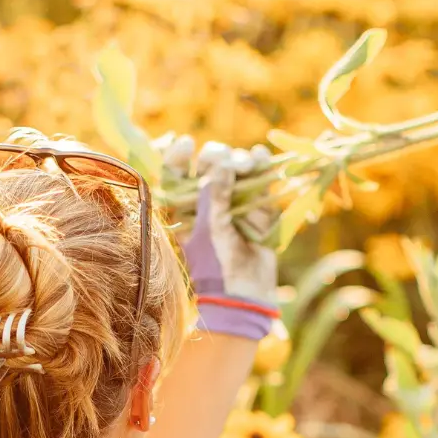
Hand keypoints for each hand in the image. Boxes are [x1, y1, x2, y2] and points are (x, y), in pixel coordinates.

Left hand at [160, 135, 278, 339]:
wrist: (242, 292)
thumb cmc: (215, 262)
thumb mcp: (210, 227)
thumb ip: (216, 194)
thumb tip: (223, 164)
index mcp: (184, 207)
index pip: (176, 172)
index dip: (179, 154)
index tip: (188, 144)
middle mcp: (207, 201)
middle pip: (210, 164)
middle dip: (219, 157)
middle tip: (231, 166)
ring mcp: (233, 203)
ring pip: (235, 167)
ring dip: (242, 159)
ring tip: (249, 165)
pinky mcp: (256, 207)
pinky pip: (259, 178)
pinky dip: (261, 165)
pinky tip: (261, 157)